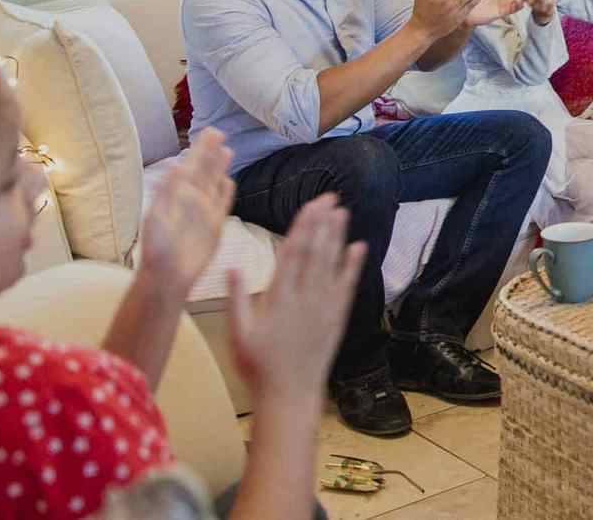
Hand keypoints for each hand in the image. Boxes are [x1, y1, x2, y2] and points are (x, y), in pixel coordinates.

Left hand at [136, 127, 233, 295]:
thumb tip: (177, 166)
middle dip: (210, 152)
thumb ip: (168, 192)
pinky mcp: (214, 226)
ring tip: (227, 151)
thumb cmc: (157, 249)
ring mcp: (203, 212)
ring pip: (214, 184)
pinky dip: (226, 192)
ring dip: (220, 168)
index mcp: (175, 195)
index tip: (209, 131)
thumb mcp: (158, 218)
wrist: (167, 277)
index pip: (191, 165)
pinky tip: (229, 181)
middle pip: (204, 170)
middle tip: (219, 132)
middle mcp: (190, 200)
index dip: (200, 149)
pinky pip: (222, 204)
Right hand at [224, 193, 365, 401]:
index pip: (292, 253)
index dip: (302, 226)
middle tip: (330, 196)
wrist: (289, 395)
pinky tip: (359, 247)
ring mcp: (323, 307)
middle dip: (322, 222)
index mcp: (279, 298)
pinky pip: (347, 286)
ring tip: (342, 211)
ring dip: (338, 236)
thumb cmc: (257, 367)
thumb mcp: (237, 334)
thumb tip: (233, 266)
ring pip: (332, 264)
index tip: (310, 204)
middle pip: (315, 251)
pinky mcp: (336, 318)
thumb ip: (237, 299)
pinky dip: (353, 265)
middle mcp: (305, 297)